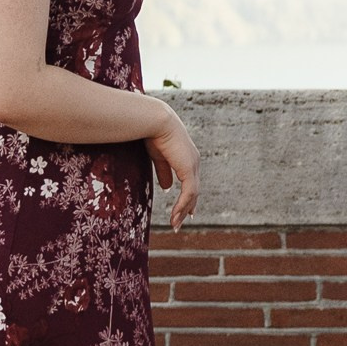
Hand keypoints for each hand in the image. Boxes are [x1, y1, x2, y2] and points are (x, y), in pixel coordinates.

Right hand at [144, 104, 200, 227]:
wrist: (154, 121)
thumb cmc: (152, 133)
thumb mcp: (158, 157)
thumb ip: (164, 172)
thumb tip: (167, 188)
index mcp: (187, 157)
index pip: (191, 181)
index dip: (188, 197)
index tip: (185, 210)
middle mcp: (193, 162)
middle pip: (193, 190)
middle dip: (187, 207)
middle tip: (181, 221)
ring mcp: (192, 166)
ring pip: (192, 195)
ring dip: (182, 211)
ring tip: (175, 224)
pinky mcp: (188, 169)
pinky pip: (188, 194)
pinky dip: (181, 207)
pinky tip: (175, 217)